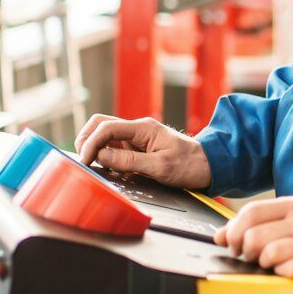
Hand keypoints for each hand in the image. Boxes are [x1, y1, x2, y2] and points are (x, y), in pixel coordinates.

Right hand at [74, 114, 209, 188]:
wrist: (209, 165)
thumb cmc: (190, 165)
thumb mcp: (160, 166)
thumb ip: (129, 160)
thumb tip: (101, 156)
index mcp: (143, 128)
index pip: (107, 127)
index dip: (91, 143)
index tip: (85, 161)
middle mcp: (138, 129)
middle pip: (101, 125)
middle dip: (87, 139)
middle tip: (83, 161)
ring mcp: (138, 138)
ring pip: (106, 135)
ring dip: (94, 148)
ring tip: (91, 165)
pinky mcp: (139, 148)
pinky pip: (115, 147)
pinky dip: (105, 156)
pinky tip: (105, 169)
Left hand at [215, 197, 292, 293]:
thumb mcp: (281, 230)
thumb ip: (250, 229)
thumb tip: (219, 236)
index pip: (250, 213)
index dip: (234, 233)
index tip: (235, 247)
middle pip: (256, 236)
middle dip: (249, 254)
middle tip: (257, 260)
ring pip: (271, 254)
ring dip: (267, 266)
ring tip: (275, 268)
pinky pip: (291, 271)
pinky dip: (284, 277)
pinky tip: (290, 276)